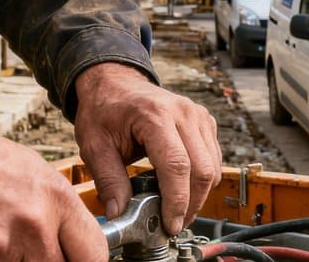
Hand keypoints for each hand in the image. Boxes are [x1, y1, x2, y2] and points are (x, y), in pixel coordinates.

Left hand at [74, 63, 221, 234]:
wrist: (115, 84)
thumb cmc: (104, 110)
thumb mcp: (94, 145)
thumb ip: (108, 180)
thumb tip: (119, 214)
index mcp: (154, 115)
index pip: (176, 165)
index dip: (176, 200)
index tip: (169, 224)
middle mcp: (183, 112)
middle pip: (201, 169)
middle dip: (190, 205)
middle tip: (172, 224)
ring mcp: (197, 115)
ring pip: (212, 167)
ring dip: (198, 196)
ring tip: (176, 210)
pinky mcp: (204, 121)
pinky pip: (213, 159)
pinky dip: (202, 180)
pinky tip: (182, 189)